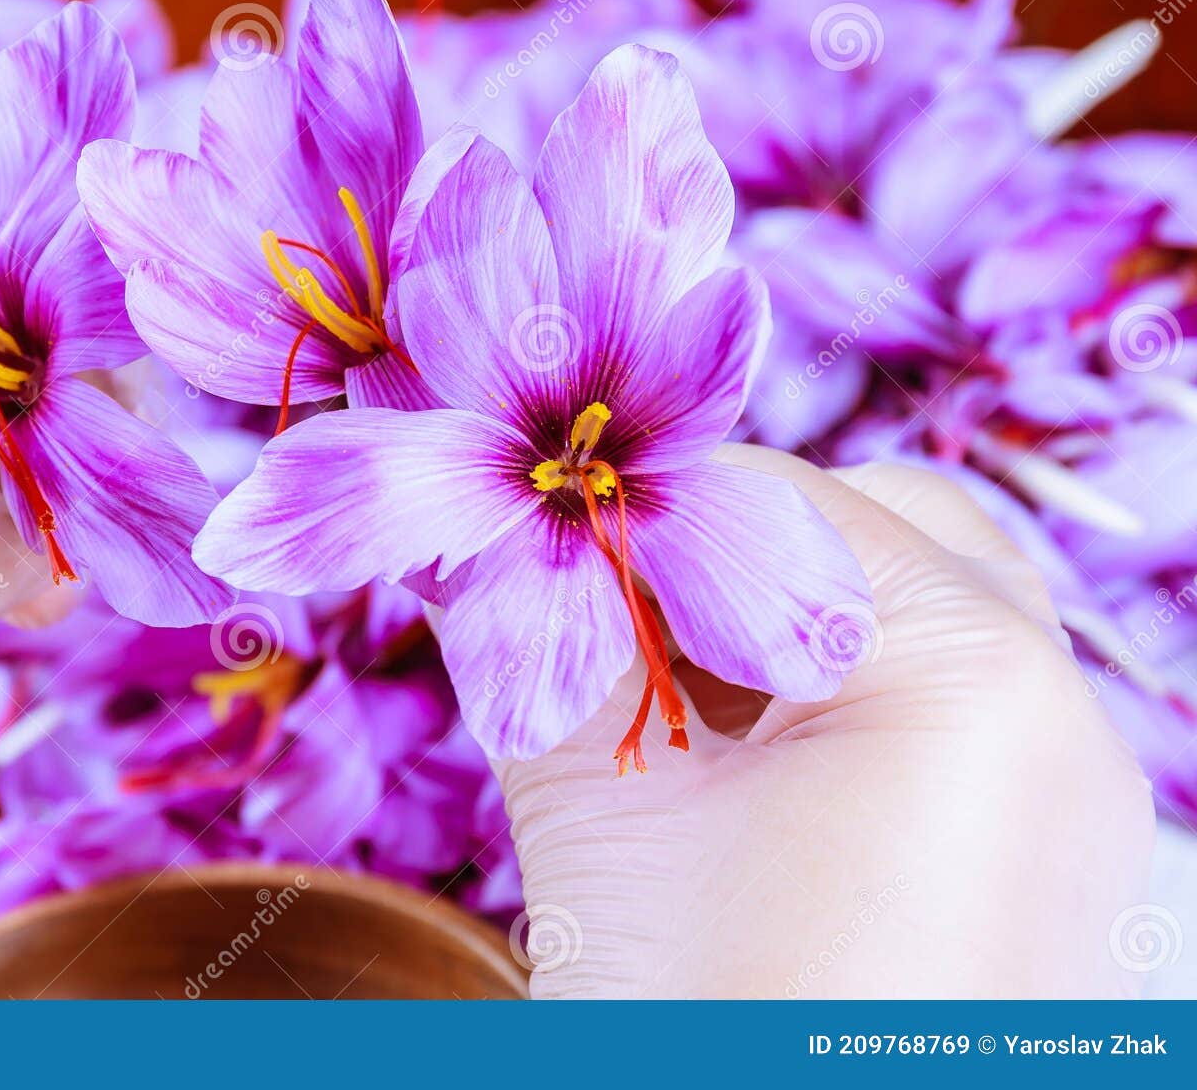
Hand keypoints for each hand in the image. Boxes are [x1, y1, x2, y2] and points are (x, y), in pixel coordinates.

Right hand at [496, 443, 1155, 997]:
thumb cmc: (705, 1033)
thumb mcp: (603, 823)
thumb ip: (537, 650)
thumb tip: (470, 543)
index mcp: (975, 679)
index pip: (783, 505)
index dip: (644, 510)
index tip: (539, 527)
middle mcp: (1061, 719)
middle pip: (880, 538)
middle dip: (728, 557)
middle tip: (605, 609)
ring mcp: (1069, 800)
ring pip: (918, 623)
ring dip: (784, 627)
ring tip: (663, 695)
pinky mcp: (1043, 867)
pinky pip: (945, 721)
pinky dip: (839, 708)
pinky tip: (734, 770)